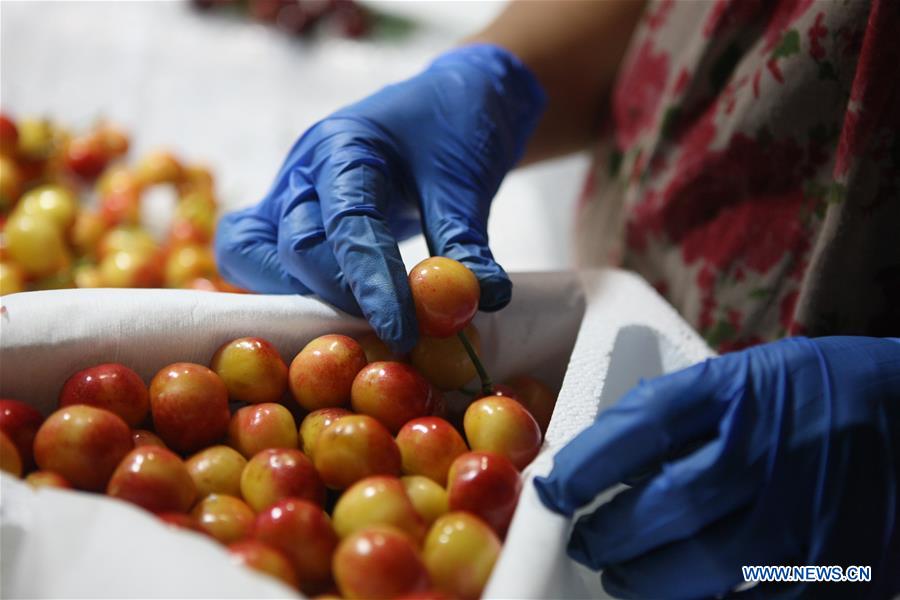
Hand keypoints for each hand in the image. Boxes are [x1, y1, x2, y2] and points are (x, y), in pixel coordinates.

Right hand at [214, 44, 544, 352]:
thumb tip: (481, 299)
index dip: (371, 284)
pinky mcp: (287, 219)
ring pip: (251, 252)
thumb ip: (466, 242)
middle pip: (294, 244)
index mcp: (347, 144)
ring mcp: (287, 194)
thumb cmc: (457, 126)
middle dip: (338, 297)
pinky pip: (256, 256)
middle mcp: (304, 170)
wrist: (451, 99)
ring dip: (298, 297)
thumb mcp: (468, 179)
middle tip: (391, 330)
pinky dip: (284, 289)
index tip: (402, 332)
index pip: (348, 223)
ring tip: (358, 323)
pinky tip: (331, 309)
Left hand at [535, 336, 899, 597]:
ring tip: (623, 572)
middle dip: (610, 535)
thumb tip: (597, 467)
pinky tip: (683, 589)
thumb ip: (672, 417)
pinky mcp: (837, 570)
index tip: (554, 490)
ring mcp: (806, 515)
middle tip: (588, 541)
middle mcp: (771, 452)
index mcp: (739, 393)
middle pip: (668, 508)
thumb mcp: (736, 377)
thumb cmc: (805, 391)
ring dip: (645, 579)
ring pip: (704, 568)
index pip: (644, 426)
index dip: (586, 465)